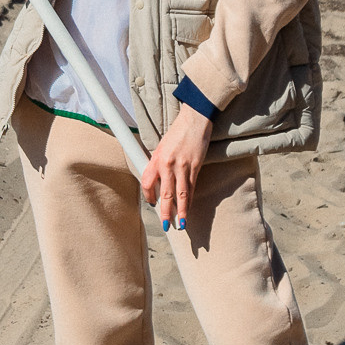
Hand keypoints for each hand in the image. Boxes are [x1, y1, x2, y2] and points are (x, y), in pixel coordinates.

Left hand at [140, 104, 212, 231]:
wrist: (194, 120)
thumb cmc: (177, 133)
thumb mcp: (161, 147)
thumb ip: (158, 164)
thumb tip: (157, 182)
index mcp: (156, 159)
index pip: (148, 183)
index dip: (149, 196)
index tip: (153, 204)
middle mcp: (168, 165)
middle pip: (165, 194)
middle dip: (166, 212)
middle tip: (166, 225)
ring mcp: (183, 167)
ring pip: (181, 194)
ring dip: (182, 211)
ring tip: (181, 223)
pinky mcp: (196, 166)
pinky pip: (192, 187)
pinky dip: (190, 199)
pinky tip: (189, 208)